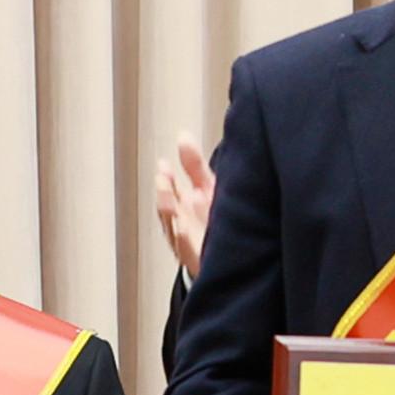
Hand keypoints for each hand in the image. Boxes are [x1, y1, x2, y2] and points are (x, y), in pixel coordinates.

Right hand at [155, 135, 213, 277]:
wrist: (231, 257)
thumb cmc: (214, 220)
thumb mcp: (207, 188)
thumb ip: (193, 164)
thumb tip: (182, 135)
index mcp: (184, 206)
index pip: (170, 191)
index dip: (166, 180)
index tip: (163, 166)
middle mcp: (181, 223)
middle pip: (167, 210)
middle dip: (164, 195)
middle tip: (164, 180)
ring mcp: (186, 242)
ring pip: (173, 228)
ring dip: (171, 215)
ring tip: (172, 203)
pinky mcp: (195, 259)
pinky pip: (186, 250)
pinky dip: (182, 239)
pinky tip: (183, 229)